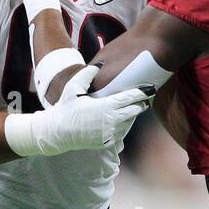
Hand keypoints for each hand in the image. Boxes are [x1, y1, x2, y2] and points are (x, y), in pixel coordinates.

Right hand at [5, 77, 153, 157]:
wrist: (57, 133)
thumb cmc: (65, 108)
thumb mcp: (73, 88)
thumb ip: (87, 74)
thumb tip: (99, 65)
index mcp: (105, 107)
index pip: (130, 98)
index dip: (143, 93)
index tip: (151, 88)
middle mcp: (111, 121)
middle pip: (135, 111)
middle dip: (142, 104)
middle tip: (146, 97)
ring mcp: (110, 134)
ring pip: (129, 123)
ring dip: (132, 115)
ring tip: (134, 107)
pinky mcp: (108, 143)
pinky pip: (121, 133)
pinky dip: (123, 126)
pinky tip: (121, 120)